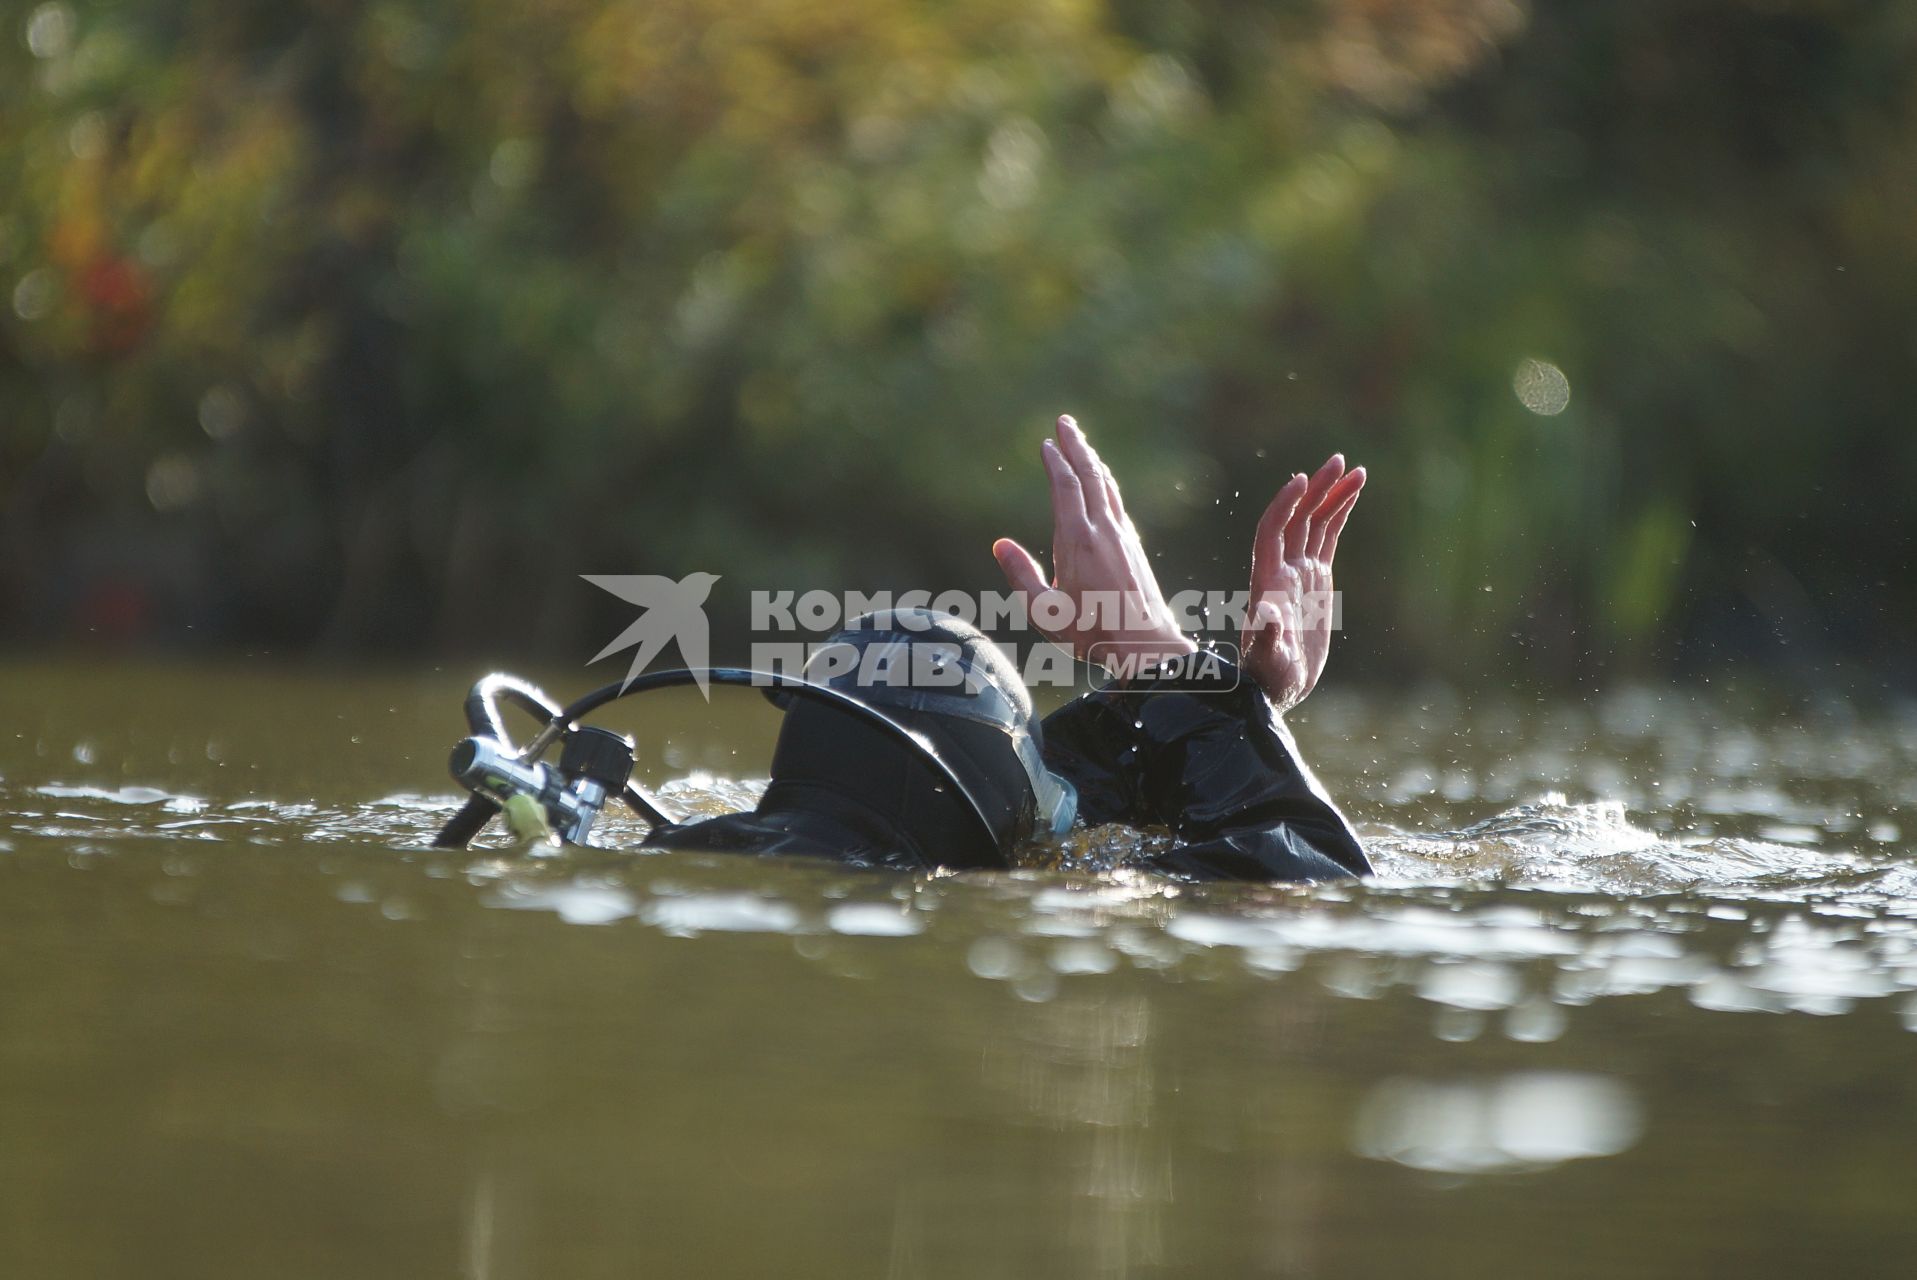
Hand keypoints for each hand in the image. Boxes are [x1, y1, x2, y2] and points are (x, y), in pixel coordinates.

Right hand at [992, 415, 1195, 672]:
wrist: (1144, 644)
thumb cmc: (1091, 632)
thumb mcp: (1045, 611)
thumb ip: (1022, 575)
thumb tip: (1000, 544)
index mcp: (1077, 540)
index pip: (1065, 487)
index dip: (1055, 461)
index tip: (1046, 443)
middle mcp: (1103, 530)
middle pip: (1089, 475)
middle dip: (1076, 445)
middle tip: (1065, 421)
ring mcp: (1122, 535)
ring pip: (1106, 486)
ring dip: (1092, 460)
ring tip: (1081, 443)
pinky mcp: (1133, 545)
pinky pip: (1116, 501)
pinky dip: (1104, 482)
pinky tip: (1101, 482)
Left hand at [1241, 454, 1365, 711]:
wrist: (1277, 684)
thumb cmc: (1268, 675)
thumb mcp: (1268, 658)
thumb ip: (1267, 635)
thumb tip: (1266, 613)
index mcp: (1268, 580)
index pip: (1273, 531)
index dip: (1284, 504)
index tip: (1302, 480)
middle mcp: (1283, 569)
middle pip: (1298, 518)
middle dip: (1318, 489)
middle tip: (1340, 460)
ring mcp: (1300, 572)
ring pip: (1316, 523)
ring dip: (1333, 495)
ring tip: (1357, 470)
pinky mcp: (1316, 579)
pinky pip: (1327, 539)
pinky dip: (1339, 516)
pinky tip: (1353, 495)